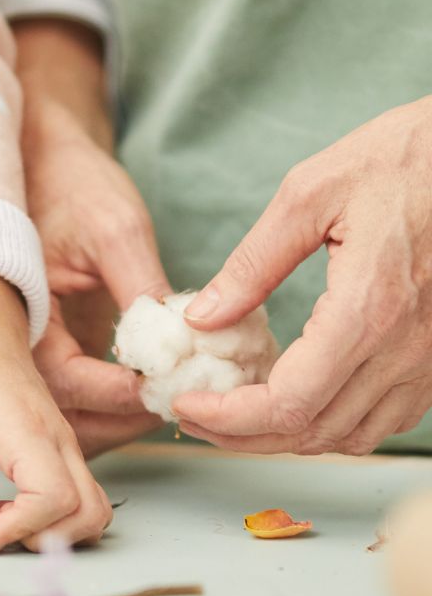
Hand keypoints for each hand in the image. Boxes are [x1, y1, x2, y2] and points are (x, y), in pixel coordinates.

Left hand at [0, 270, 112, 553]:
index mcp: (24, 427)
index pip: (52, 496)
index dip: (21, 529)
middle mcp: (59, 437)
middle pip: (87, 512)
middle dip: (44, 538)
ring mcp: (69, 444)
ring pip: (95, 510)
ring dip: (56, 531)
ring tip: (4, 516)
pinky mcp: (67, 450)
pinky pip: (84, 498)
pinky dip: (59, 518)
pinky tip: (14, 504)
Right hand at [25, 98, 169, 452]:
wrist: (43, 159)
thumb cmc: (70, 183)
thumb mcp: (114, 228)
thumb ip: (143, 289)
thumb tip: (182, 345)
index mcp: (15, 310)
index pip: (63, 377)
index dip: (117, 390)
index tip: (165, 387)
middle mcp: (14, 340)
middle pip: (59, 414)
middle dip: (122, 419)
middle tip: (178, 405)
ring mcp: (32, 349)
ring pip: (67, 416)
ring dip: (118, 422)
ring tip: (172, 404)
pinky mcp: (53, 348)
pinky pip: (77, 398)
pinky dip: (113, 406)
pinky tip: (154, 392)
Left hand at [174, 99, 431, 454]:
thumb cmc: (402, 158)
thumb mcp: (310, 193)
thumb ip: (253, 264)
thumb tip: (203, 317)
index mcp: (367, 309)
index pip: (290, 403)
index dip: (230, 418)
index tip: (187, 405)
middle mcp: (406, 348)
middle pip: (316, 432)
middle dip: (245, 436)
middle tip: (197, 416)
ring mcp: (430, 359)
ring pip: (354, 435)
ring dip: (291, 437)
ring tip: (239, 412)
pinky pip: (388, 417)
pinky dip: (337, 423)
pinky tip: (302, 397)